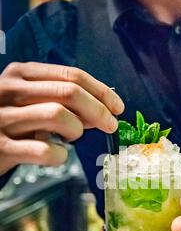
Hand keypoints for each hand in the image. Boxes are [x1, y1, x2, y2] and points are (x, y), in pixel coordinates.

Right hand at [0, 62, 123, 174]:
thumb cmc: (8, 120)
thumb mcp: (29, 101)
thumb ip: (61, 100)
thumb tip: (104, 108)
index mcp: (20, 74)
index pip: (71, 75)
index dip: (101, 91)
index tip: (118, 107)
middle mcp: (9, 90)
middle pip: (69, 92)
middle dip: (99, 110)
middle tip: (110, 126)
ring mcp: (2, 118)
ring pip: (58, 115)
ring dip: (76, 130)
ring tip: (73, 138)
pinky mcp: (0, 147)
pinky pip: (43, 150)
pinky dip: (59, 156)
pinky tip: (57, 156)